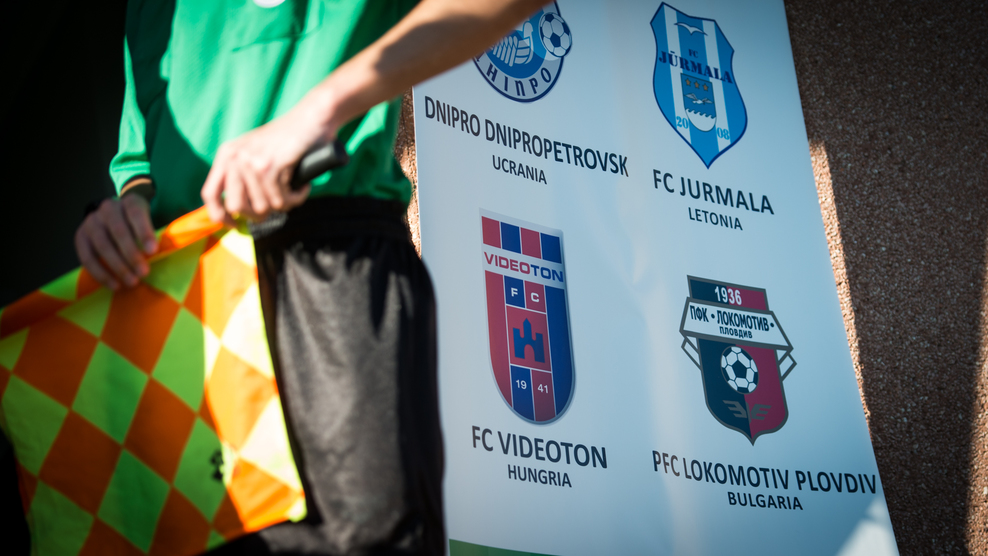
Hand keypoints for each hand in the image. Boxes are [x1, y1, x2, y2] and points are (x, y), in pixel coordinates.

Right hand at [74, 194, 156, 289]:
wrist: (117, 218)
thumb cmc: (139, 225)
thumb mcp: (151, 221)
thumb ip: (155, 235)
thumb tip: (161, 258)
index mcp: (130, 202)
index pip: (136, 214)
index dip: (144, 232)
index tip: (153, 251)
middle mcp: (108, 209)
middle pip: (119, 231)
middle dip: (132, 254)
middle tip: (144, 272)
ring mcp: (92, 221)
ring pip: (102, 245)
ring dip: (118, 266)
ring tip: (131, 282)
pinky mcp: (80, 236)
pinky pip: (87, 257)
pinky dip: (101, 273)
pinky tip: (114, 285)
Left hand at [201, 107, 327, 223]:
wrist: (312, 117)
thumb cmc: (289, 140)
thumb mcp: (257, 153)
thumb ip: (244, 176)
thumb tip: (238, 214)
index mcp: (227, 155)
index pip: (209, 194)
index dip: (219, 216)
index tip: (235, 225)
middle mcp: (234, 157)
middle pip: (236, 206)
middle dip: (258, 215)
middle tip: (275, 206)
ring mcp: (251, 161)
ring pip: (262, 206)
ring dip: (283, 204)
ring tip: (294, 190)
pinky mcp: (270, 166)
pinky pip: (281, 200)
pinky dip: (295, 198)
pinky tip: (302, 186)